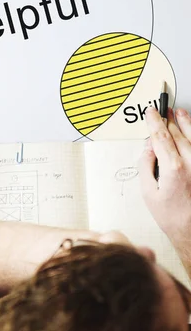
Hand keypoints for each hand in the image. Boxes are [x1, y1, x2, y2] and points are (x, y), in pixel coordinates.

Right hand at [140, 108, 190, 258]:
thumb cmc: (174, 218)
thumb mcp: (148, 193)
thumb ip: (146, 166)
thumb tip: (148, 149)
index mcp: (173, 168)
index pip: (161, 136)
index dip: (154, 121)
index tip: (151, 113)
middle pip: (177, 133)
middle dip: (168, 121)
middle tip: (162, 112)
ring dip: (186, 122)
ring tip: (180, 113)